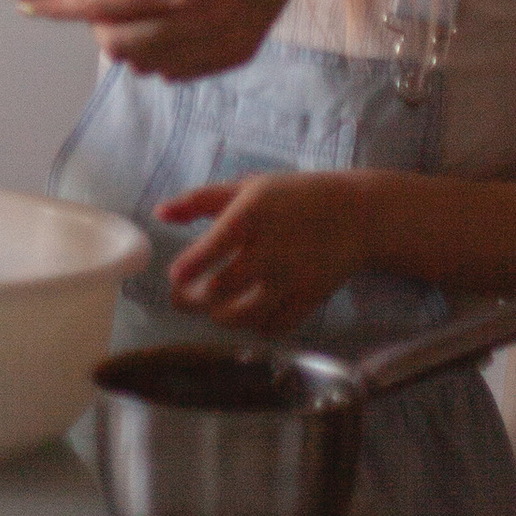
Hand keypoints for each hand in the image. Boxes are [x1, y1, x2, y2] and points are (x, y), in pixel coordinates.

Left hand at [29, 0, 377, 77]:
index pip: (97, 6)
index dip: (55, 6)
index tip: (27, 3)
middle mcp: (198, 22)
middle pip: (117, 45)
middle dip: (96, 19)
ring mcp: (221, 44)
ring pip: (145, 64)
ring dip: (127, 37)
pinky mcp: (238, 53)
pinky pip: (178, 70)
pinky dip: (159, 52)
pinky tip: (169, 16)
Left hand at [157, 173, 374, 331]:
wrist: (357, 215)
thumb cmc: (293, 197)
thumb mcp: (247, 187)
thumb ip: (200, 201)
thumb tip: (159, 213)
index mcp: (252, 215)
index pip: (212, 248)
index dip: (187, 268)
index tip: (174, 275)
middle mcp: (271, 250)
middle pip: (220, 290)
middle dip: (192, 300)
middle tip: (181, 297)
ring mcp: (292, 279)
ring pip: (243, 316)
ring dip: (219, 316)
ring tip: (211, 307)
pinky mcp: (309, 300)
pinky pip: (273, 327)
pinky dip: (254, 327)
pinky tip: (247, 313)